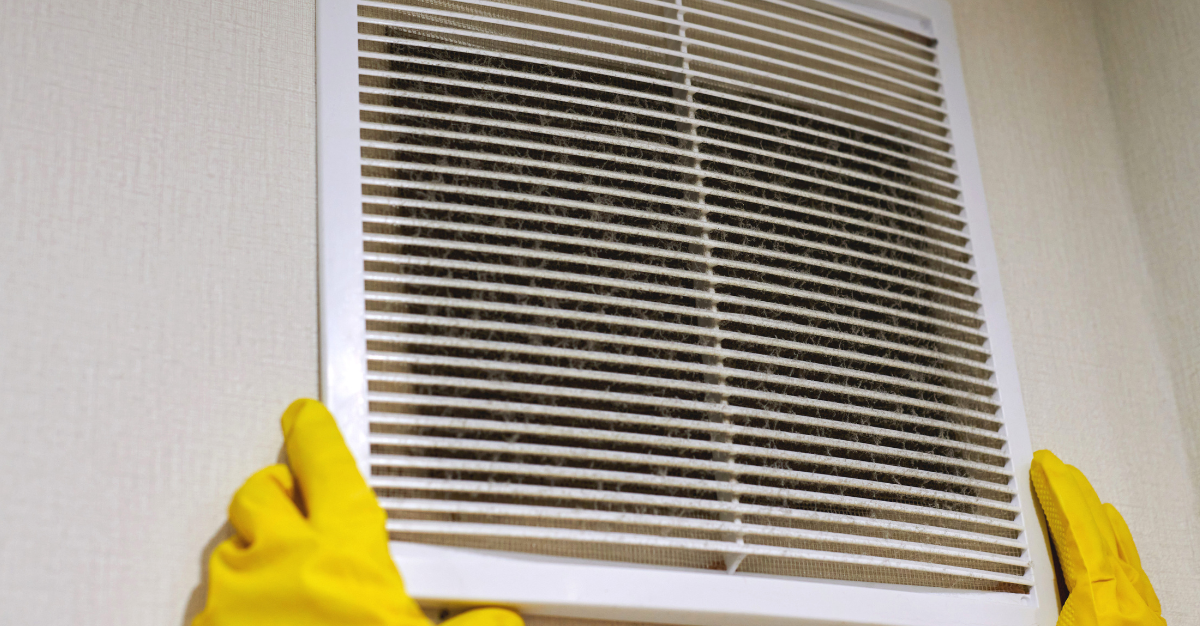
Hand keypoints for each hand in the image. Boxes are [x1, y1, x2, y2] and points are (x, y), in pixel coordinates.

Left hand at [192, 398, 522, 625]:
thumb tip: (499, 621)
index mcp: (341, 552)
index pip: (324, 464)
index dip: (316, 434)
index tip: (308, 419)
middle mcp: (276, 563)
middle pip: (261, 492)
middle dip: (279, 491)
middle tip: (298, 502)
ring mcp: (230, 602)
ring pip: (230, 546)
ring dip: (253, 550)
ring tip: (280, 573)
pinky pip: (208, 603)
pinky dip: (231, 605)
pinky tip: (258, 624)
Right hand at [1030, 450, 1163, 625]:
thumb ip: (1023, 614)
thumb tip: (980, 603)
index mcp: (1102, 603)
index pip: (1077, 533)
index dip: (1058, 494)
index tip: (1045, 465)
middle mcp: (1128, 602)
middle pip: (1099, 532)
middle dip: (1074, 494)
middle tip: (1054, 466)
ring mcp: (1141, 611)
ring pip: (1120, 548)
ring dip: (1095, 514)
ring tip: (1078, 490)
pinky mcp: (1145, 622)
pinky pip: (1134, 568)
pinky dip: (1119, 543)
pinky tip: (1115, 537)